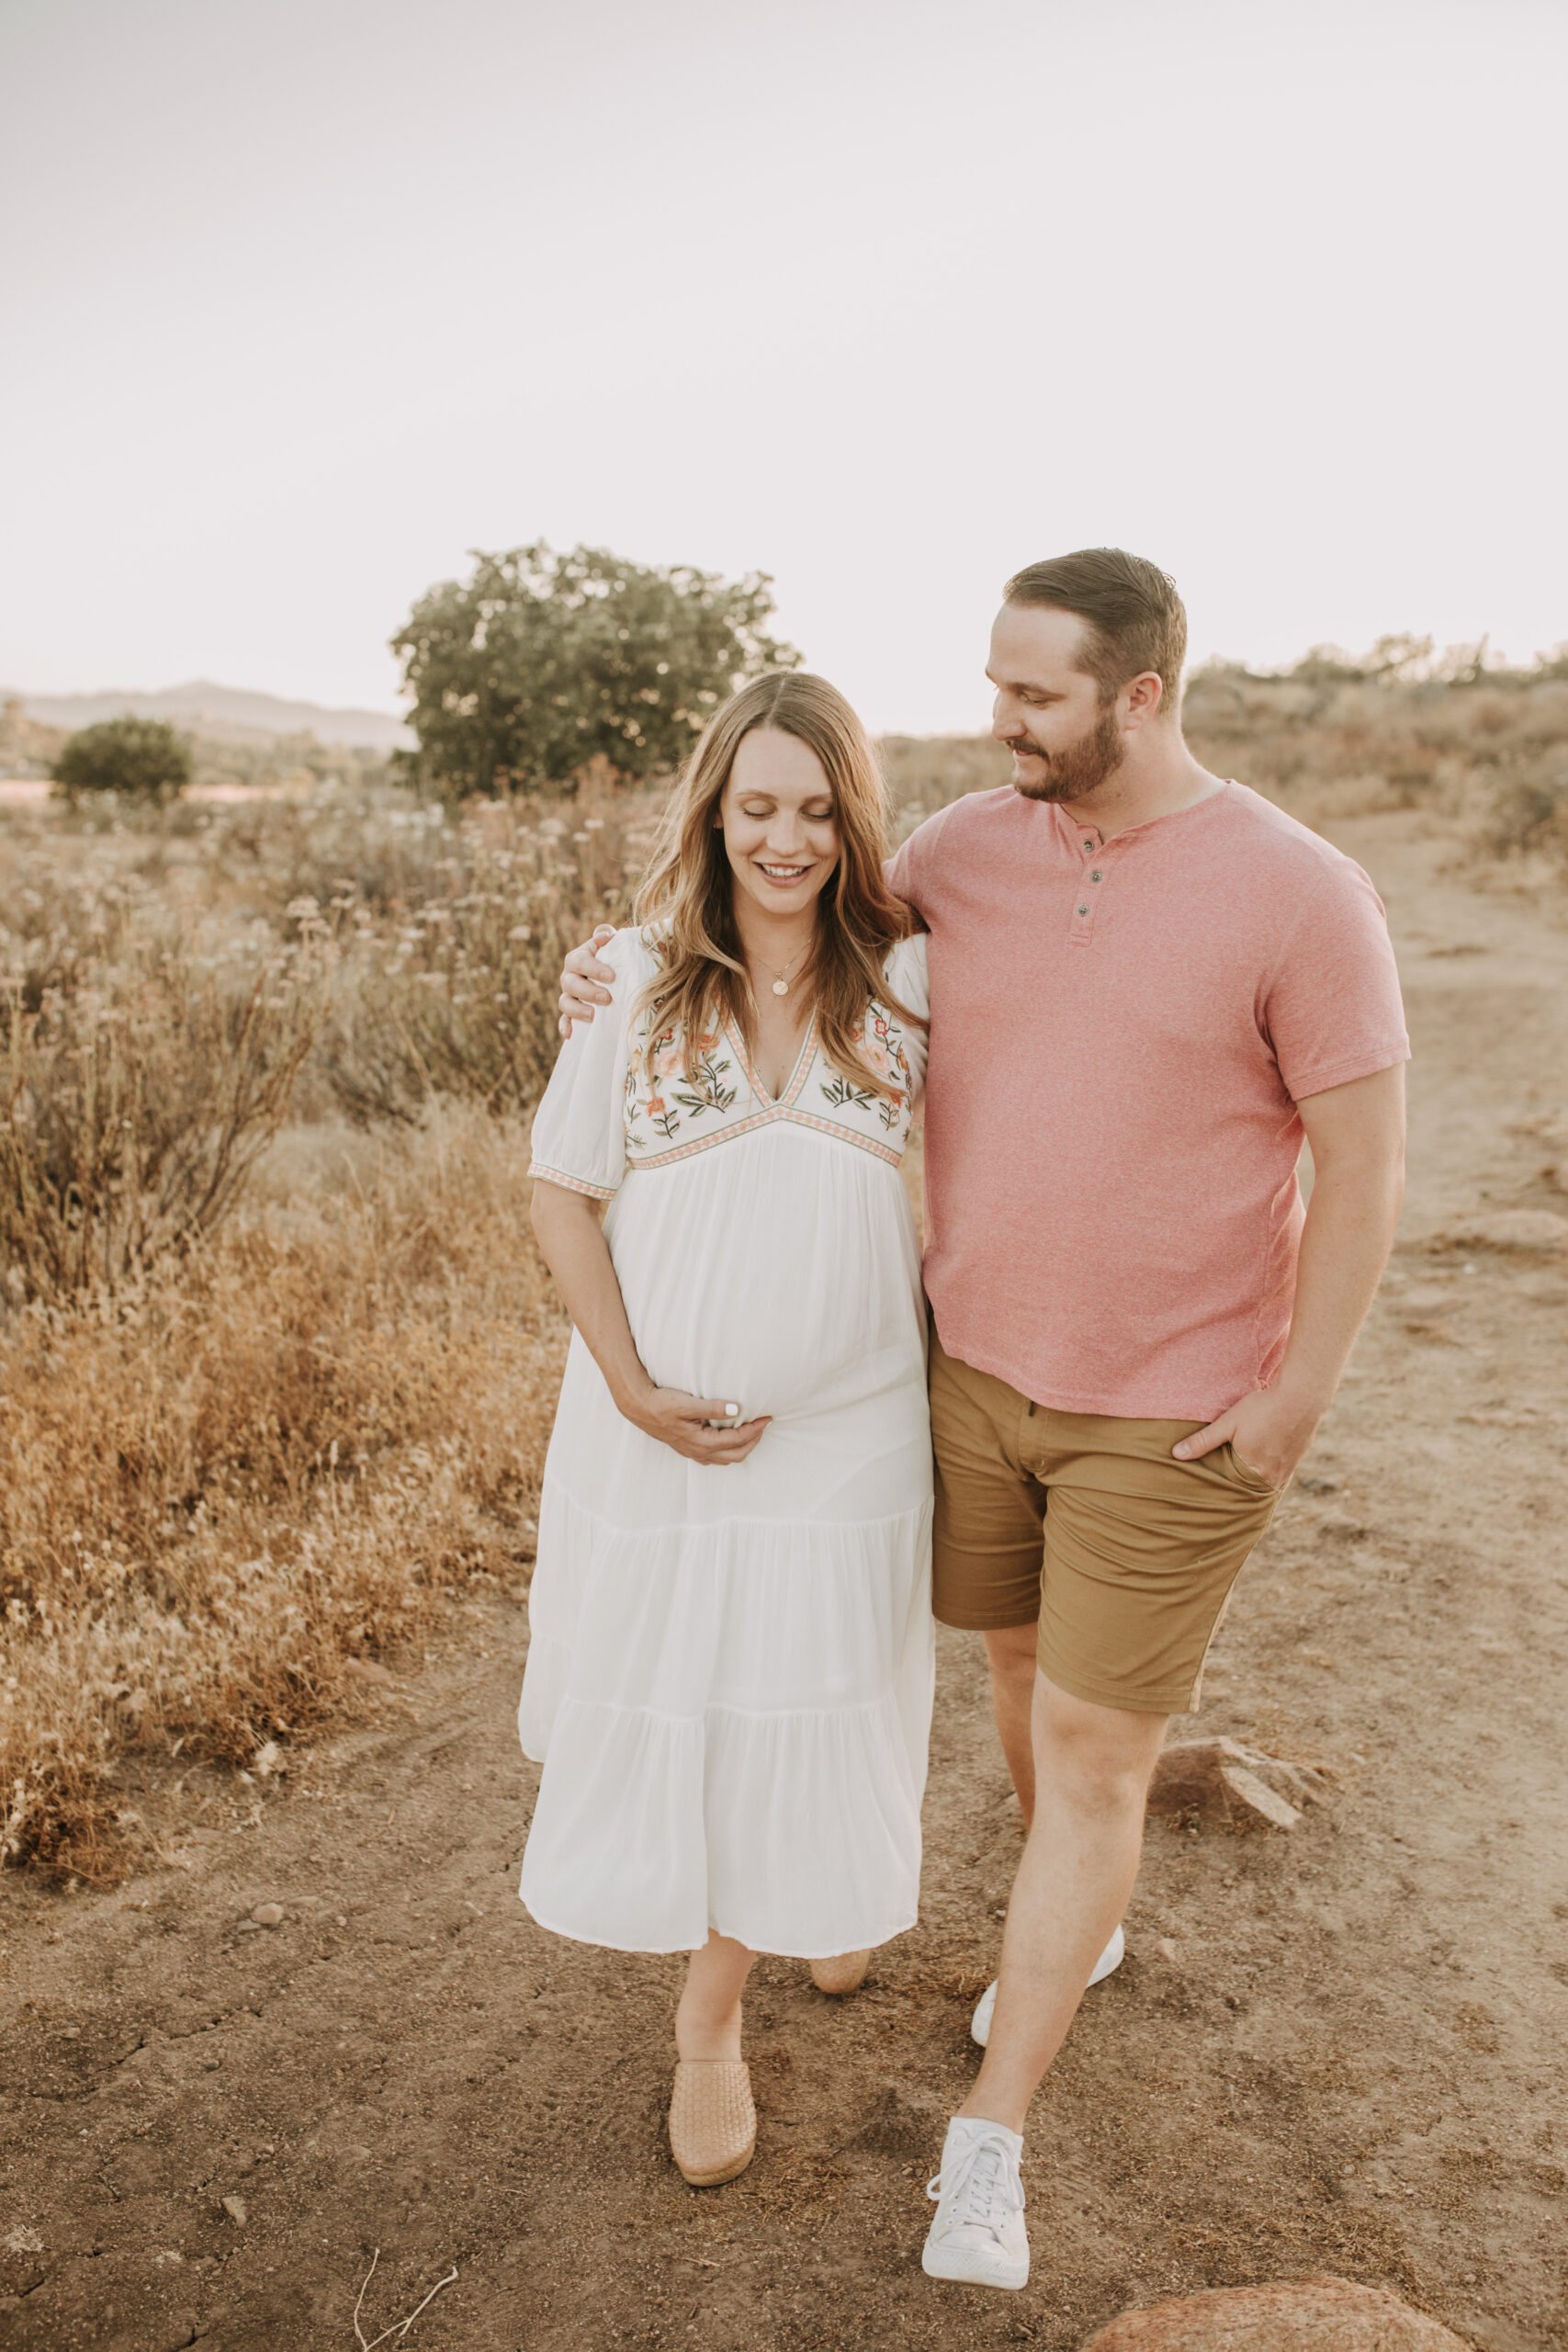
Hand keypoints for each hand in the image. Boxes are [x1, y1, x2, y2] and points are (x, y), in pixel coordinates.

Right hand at [558, 924, 618, 1037]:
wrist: (618, 976)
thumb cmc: (616, 958)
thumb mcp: (613, 944)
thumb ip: (607, 935)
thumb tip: (604, 936)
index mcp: (578, 958)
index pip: (579, 961)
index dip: (593, 968)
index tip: (611, 976)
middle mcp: (570, 976)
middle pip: (570, 983)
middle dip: (588, 991)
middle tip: (607, 998)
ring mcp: (569, 996)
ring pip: (565, 1002)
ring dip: (578, 1010)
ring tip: (594, 1016)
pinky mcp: (571, 1014)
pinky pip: (564, 1021)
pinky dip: (565, 1027)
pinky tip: (570, 1035)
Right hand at [620, 1383, 771, 1465]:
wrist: (638, 1408)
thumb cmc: (661, 1403)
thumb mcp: (688, 1403)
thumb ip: (713, 1407)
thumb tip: (737, 1410)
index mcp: (701, 1442)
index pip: (737, 1440)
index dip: (755, 1429)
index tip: (767, 1418)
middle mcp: (699, 1451)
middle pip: (736, 1455)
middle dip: (753, 1441)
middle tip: (763, 1425)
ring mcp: (693, 1452)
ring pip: (725, 1458)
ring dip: (742, 1447)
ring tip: (751, 1431)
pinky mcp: (688, 1448)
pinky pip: (714, 1456)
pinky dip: (728, 1450)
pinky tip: (729, 1438)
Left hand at [1172, 1386, 1321, 1488]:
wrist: (1301, 1396)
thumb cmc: (1262, 1409)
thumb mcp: (1228, 1423)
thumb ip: (1203, 1441)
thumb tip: (1177, 1454)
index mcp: (1255, 1472)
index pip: (1234, 1488)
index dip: (1224, 1486)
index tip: (1212, 1487)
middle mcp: (1275, 1476)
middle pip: (1253, 1486)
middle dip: (1241, 1485)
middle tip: (1228, 1483)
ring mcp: (1290, 1467)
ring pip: (1270, 1479)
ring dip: (1259, 1477)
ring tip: (1246, 1473)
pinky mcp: (1301, 1455)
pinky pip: (1284, 1469)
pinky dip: (1274, 1467)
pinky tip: (1267, 1458)